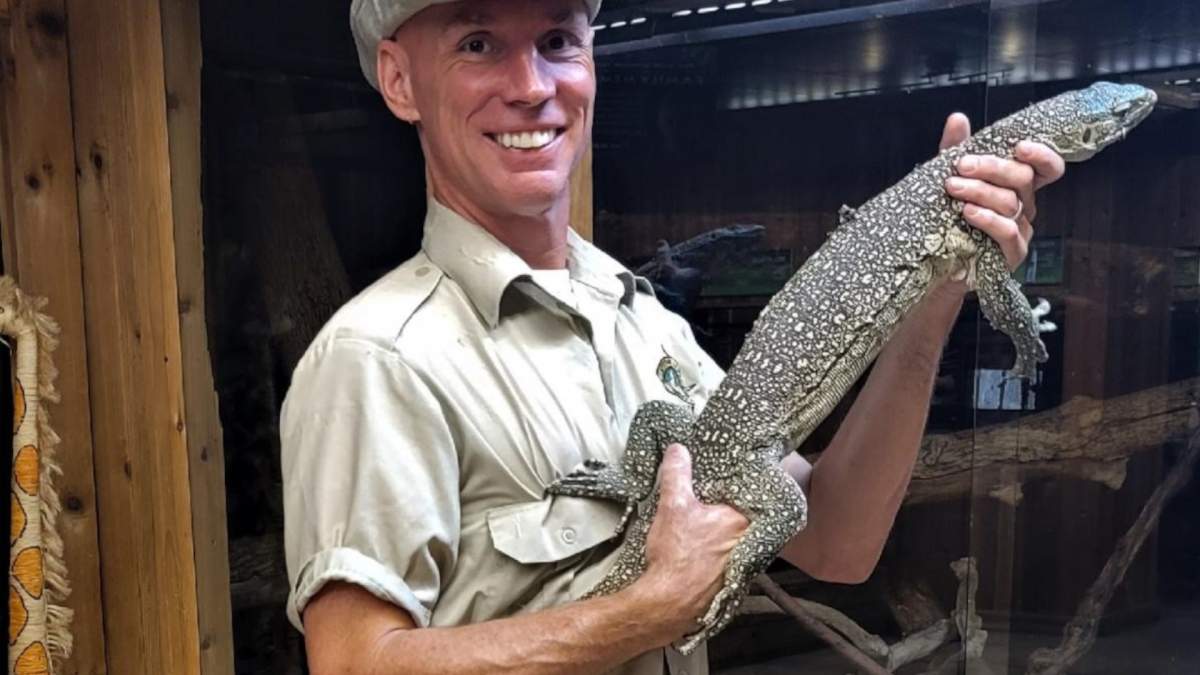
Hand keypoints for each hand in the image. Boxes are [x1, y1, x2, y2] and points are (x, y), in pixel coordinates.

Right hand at [633, 444, 747, 638]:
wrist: (669, 602)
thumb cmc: (677, 555)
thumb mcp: (673, 505)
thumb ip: (677, 474)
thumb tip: (678, 450)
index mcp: (742, 520)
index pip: (748, 493)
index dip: (735, 483)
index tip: (724, 476)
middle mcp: (748, 542)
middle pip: (742, 515)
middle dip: (727, 506)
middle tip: (710, 497)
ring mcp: (741, 563)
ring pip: (735, 536)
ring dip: (722, 529)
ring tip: (704, 519)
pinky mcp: (729, 579)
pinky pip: (727, 554)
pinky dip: (717, 548)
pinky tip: (701, 545)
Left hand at [940, 112, 1065, 269]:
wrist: (934, 261)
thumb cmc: (947, 217)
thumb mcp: (949, 177)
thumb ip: (955, 149)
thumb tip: (958, 119)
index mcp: (1017, 186)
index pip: (1047, 168)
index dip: (1042, 155)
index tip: (1020, 147)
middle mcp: (1024, 206)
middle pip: (1023, 180)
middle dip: (993, 168)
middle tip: (962, 166)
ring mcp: (1020, 231)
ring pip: (1010, 204)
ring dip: (980, 192)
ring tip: (953, 188)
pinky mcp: (1011, 254)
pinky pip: (1007, 232)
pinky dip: (987, 220)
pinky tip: (967, 213)